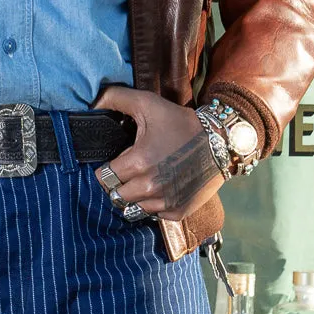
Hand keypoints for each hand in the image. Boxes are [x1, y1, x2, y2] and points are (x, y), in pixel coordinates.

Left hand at [91, 85, 222, 221]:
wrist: (220, 141)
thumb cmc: (180, 121)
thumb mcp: (148, 103)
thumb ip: (116, 98)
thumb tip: (93, 101)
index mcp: (139, 162)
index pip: (104, 178)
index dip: (105, 169)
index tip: (115, 162)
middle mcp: (151, 187)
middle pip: (116, 196)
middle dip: (119, 184)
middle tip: (129, 171)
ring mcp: (166, 202)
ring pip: (133, 209)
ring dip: (135, 196)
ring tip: (144, 179)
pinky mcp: (179, 211)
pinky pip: (154, 215)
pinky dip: (153, 204)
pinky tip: (161, 187)